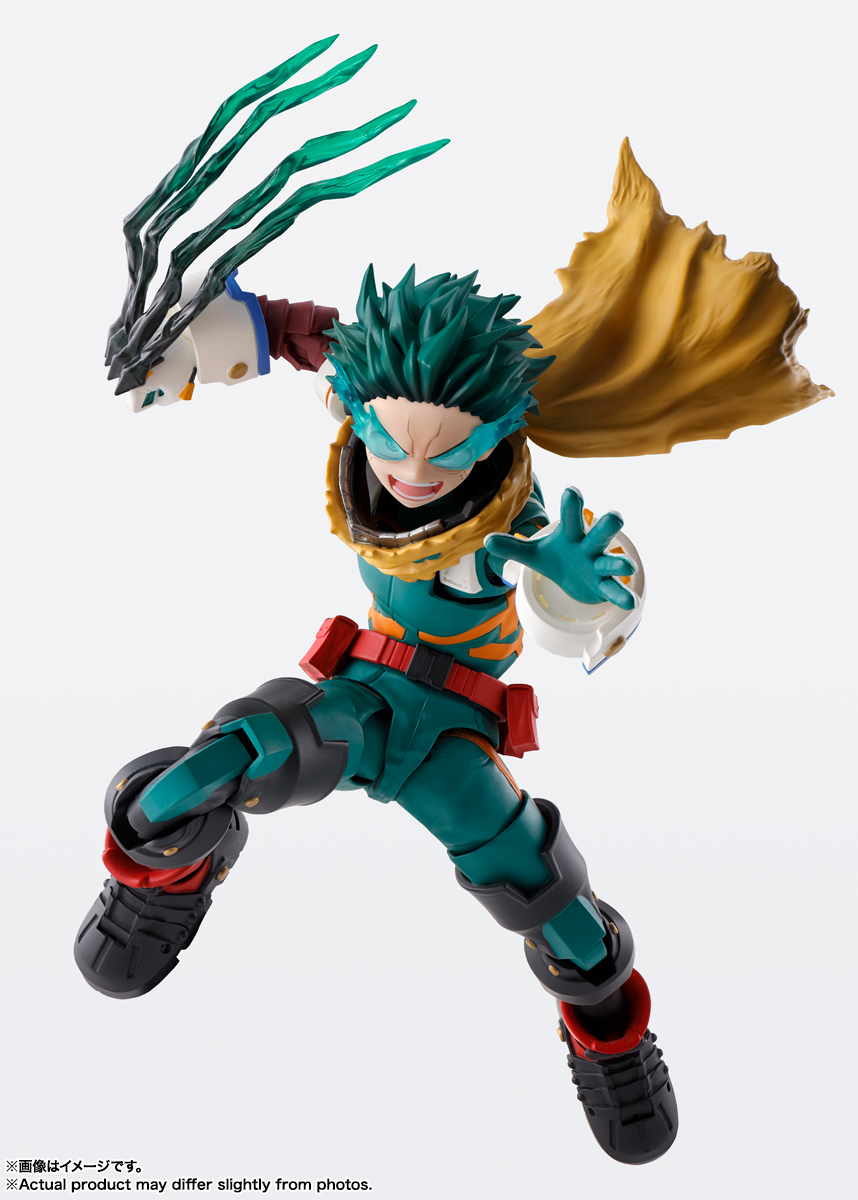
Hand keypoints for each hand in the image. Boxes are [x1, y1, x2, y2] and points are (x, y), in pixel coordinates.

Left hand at [485, 486, 636, 609]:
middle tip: (614, 517)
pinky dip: (622, 596)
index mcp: (571, 534)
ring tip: (627, 566)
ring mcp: (599, 565)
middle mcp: (588, 546)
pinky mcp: (603, 585)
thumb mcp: (534, 554)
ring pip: (612, 560)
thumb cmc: (558, 559)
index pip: (571, 515)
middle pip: (600, 531)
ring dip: (619, 562)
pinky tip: (628, 602)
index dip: (572, 503)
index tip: (572, 491)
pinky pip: (614, 589)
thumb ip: (513, 547)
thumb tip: (486, 540)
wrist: (573, 580)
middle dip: (607, 524)